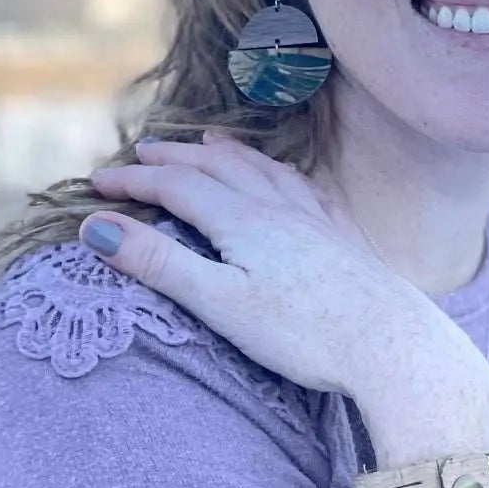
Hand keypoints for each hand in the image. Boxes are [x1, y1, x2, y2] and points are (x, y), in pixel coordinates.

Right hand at [82, 132, 486, 405]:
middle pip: (217, 169)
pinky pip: (304, 188)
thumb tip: (97, 226)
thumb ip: (159, 262)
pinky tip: (287, 179)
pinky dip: (280, 173)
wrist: (393, 345)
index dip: (133, 182)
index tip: (95, 183)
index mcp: (243, 221)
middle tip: (141, 152)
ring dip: (227, 154)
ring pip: (263, 170)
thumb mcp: (219, 302)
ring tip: (207, 142)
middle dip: (174, 159)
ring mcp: (316, 220)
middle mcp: (279, 208)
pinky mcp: (344, 239)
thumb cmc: (303, 333)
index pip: (177, 187)